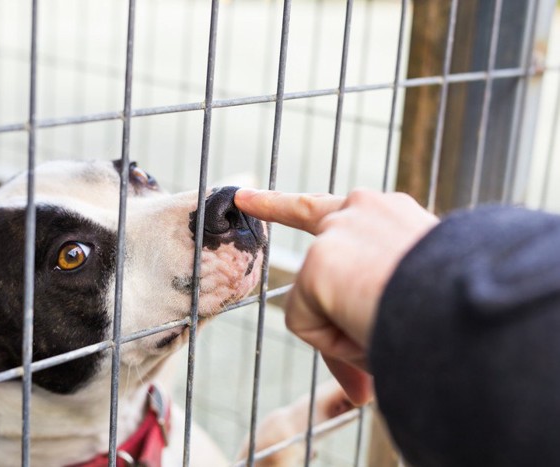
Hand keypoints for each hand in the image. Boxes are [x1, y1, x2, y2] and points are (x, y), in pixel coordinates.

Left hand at [234, 189, 438, 403]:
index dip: (293, 202)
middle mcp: (363, 210)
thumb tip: (355, 395)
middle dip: (272, 204)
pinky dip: (336, 342)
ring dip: (344, 328)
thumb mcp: (414, 313)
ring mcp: (337, 232)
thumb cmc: (455, 311)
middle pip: (306, 212)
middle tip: (244, 195)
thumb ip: (376, 336)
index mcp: (393, 218)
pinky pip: (310, 323)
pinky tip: (369, 329)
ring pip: (318, 296)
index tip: (257, 194)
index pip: (344, 207)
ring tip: (388, 326)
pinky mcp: (319, 262)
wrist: (463, 304)